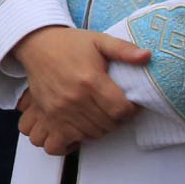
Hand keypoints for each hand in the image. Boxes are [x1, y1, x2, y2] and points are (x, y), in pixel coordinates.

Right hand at [9, 25, 150, 155]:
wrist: (37, 45)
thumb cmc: (70, 44)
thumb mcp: (100, 40)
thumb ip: (124, 50)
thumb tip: (146, 56)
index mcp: (91, 80)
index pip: (121, 110)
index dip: (132, 110)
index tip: (131, 104)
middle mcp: (75, 98)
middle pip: (108, 125)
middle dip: (117, 120)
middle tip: (115, 109)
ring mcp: (59, 110)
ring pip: (90, 134)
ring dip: (99, 129)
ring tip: (99, 116)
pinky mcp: (47, 117)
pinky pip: (61, 142)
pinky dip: (72, 142)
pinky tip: (78, 129)